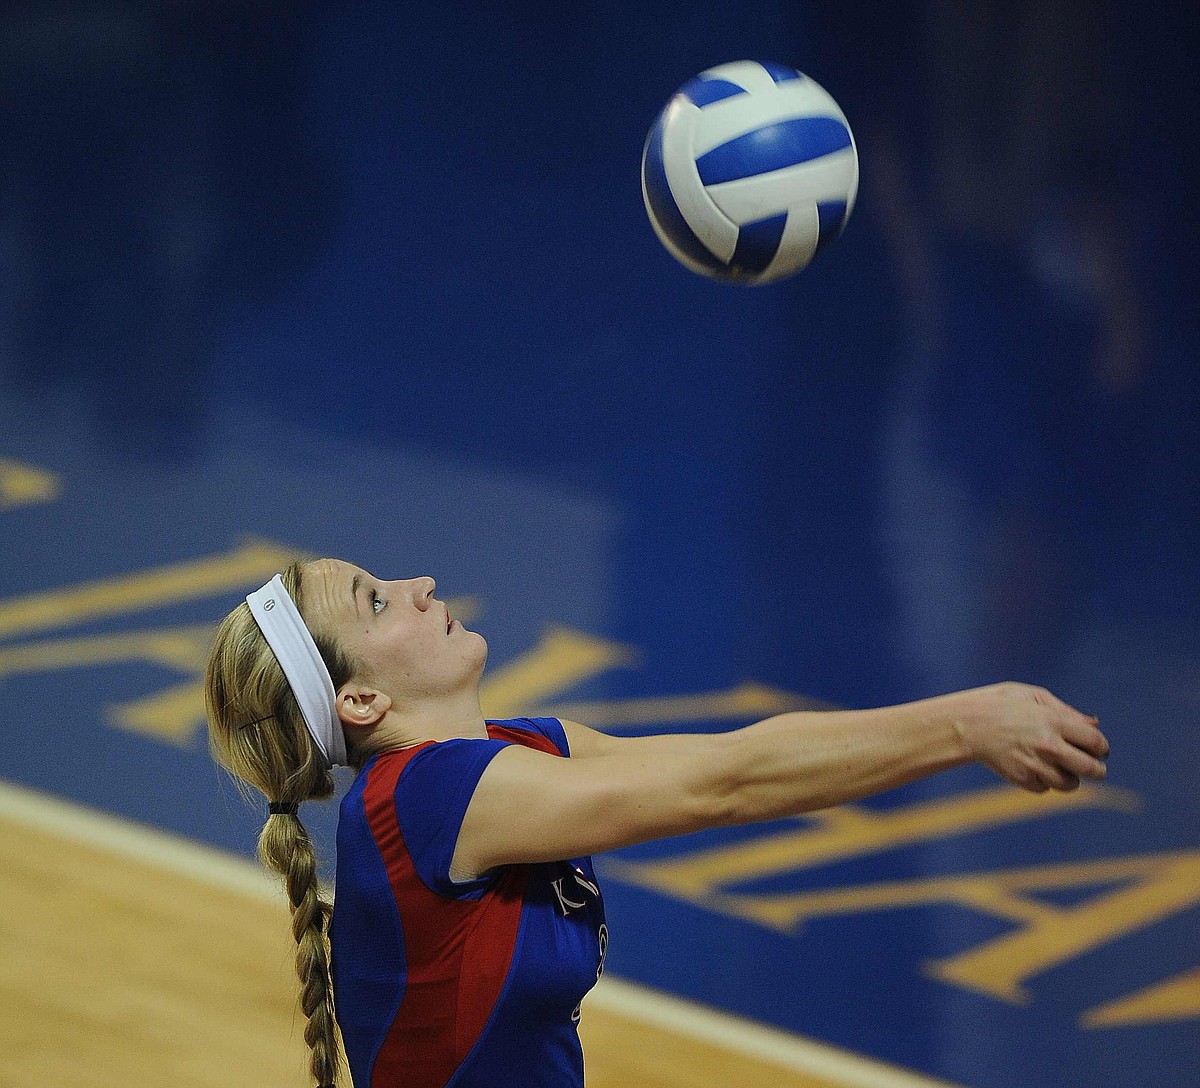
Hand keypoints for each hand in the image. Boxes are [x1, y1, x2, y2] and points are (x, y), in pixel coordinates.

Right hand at [954, 682, 1108, 792]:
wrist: (966, 724)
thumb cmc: (1000, 704)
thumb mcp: (1032, 696)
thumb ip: (1066, 711)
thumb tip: (1095, 724)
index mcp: (1053, 721)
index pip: (1096, 742)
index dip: (1101, 747)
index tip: (1097, 749)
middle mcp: (1048, 745)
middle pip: (1090, 769)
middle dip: (1098, 770)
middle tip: (1095, 768)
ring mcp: (1035, 764)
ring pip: (1070, 784)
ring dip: (1070, 778)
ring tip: (1060, 768)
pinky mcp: (1021, 778)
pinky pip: (1045, 788)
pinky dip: (1044, 781)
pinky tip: (1034, 768)